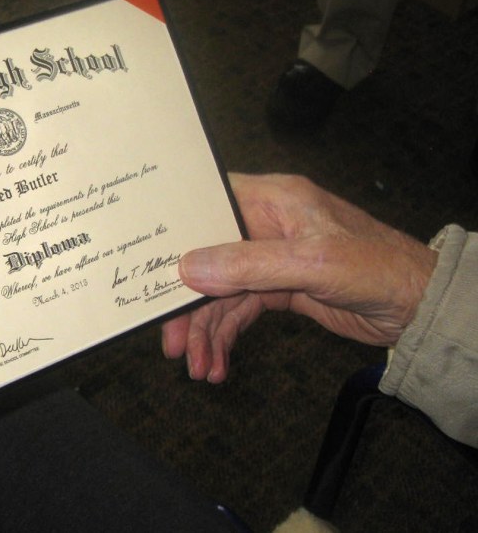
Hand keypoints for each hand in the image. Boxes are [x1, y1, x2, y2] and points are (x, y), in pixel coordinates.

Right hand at [162, 173, 436, 382]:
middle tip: (171, 344)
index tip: (148, 262)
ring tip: (198, 369)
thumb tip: (186, 269)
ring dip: (206, 331)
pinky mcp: (278, 289)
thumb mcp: (310, 263)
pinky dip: (226, 337)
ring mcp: (270, 260)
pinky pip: (239, 312)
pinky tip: (218, 364)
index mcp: (272, 199)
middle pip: (207, 258)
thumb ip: (247, 266)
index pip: (207, 203)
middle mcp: (264, 225)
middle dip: (188, 304)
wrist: (420, 307)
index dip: (175, 229)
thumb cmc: (375, 267)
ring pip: (220, 293)